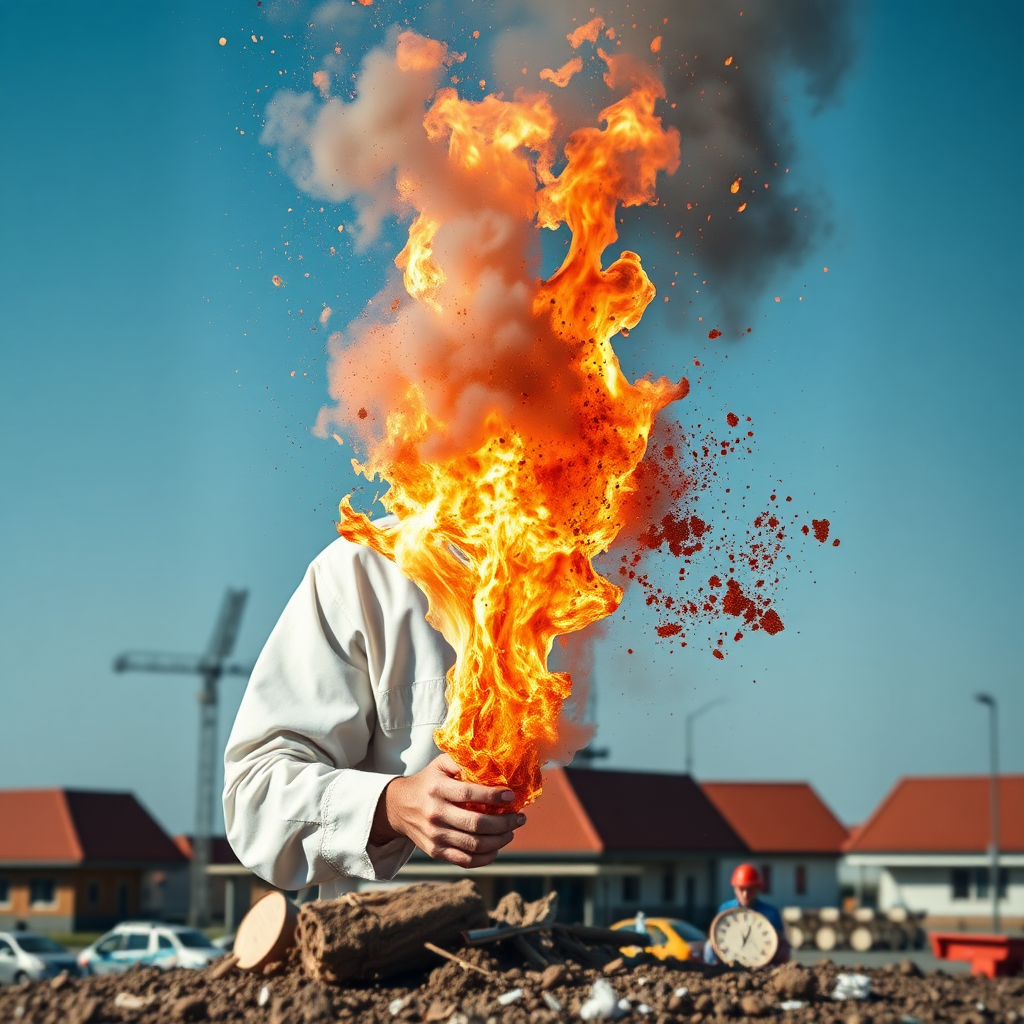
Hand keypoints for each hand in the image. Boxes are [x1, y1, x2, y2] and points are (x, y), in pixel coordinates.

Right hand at [370, 754, 526, 867]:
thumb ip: (462, 761)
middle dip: (504, 822)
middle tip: (520, 817)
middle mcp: (435, 814)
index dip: (493, 797)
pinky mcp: (436, 851)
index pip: (470, 795)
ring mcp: (435, 836)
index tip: (511, 796)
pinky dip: (485, 858)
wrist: (397, 807)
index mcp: (437, 789)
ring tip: (511, 831)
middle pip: (476, 825)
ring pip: (474, 845)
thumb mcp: (440, 765)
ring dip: (499, 840)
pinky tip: (496, 848)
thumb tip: (492, 761)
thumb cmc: (427, 782)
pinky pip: (465, 861)